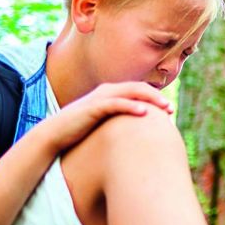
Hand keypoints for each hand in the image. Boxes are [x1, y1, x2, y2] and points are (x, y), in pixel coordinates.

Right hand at [44, 82, 172, 151]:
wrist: (53, 135)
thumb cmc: (79, 132)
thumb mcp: (103, 125)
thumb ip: (118, 123)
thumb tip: (136, 134)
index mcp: (111, 94)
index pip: (138, 91)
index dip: (156, 97)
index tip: (169, 110)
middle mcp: (107, 92)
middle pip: (139, 88)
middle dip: (157, 97)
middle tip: (171, 109)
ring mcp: (100, 98)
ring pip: (131, 93)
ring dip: (150, 99)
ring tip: (165, 108)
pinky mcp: (93, 108)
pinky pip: (116, 104)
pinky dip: (131, 106)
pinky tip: (144, 112)